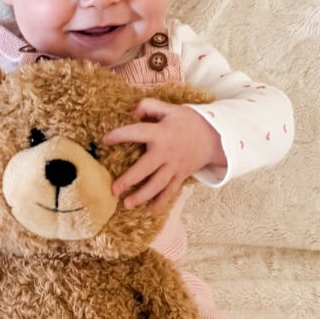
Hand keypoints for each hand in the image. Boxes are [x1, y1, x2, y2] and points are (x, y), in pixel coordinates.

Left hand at [103, 99, 225, 212]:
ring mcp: (174, 167)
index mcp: (161, 133)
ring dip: (142, 196)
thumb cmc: (188, 122)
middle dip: (129, 180)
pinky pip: (170, 192)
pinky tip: (148, 212)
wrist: (214, 137)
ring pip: (157, 185)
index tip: (104, 141)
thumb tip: (132, 113)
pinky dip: (160, 203)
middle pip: (146, 168)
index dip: (119, 136)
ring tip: (126, 204)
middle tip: (113, 190)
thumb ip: (150, 106)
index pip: (136, 133)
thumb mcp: (170, 108)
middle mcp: (166, 153)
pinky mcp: (180, 176)